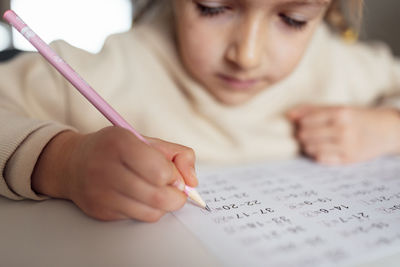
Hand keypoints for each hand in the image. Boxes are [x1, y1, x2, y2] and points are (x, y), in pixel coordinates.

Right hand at [32, 127, 197, 221]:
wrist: (73, 163)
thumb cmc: (115, 149)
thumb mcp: (146, 140)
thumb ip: (178, 154)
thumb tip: (192, 182)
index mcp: (121, 143)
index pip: (160, 171)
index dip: (175, 176)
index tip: (173, 175)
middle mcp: (107, 168)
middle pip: (158, 196)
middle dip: (176, 197)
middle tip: (175, 190)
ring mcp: (101, 193)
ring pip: (151, 212)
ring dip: (163, 205)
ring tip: (156, 191)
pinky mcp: (100, 211)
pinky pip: (137, 218)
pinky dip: (146, 210)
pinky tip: (139, 197)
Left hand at [287, 105, 399, 164]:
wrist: (386, 130)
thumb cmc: (356, 118)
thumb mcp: (337, 108)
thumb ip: (311, 109)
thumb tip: (288, 115)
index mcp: (340, 113)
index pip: (306, 121)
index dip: (300, 124)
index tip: (303, 124)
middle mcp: (343, 129)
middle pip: (305, 135)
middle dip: (302, 135)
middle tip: (307, 134)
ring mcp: (346, 146)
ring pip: (310, 148)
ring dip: (307, 146)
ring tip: (314, 141)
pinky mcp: (348, 159)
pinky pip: (320, 159)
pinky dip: (316, 154)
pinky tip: (322, 149)